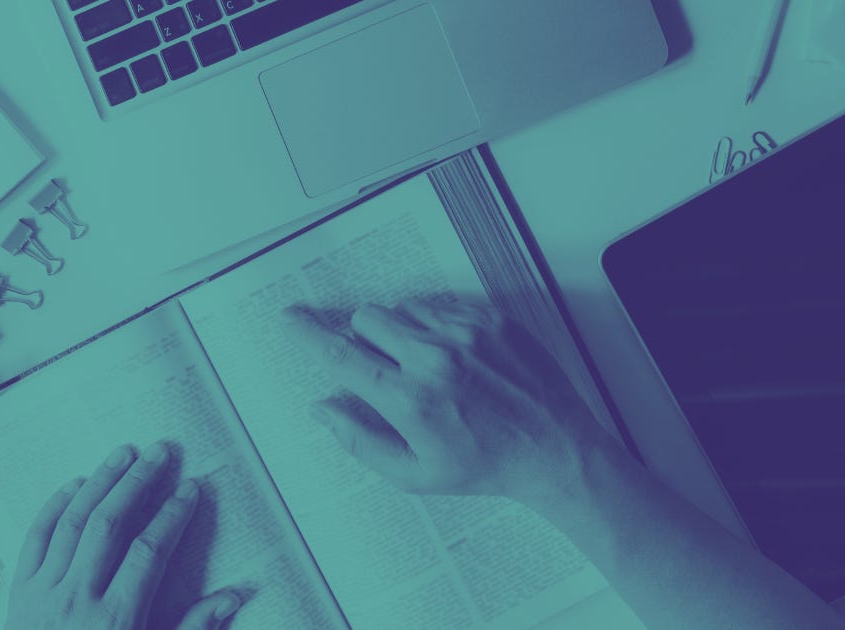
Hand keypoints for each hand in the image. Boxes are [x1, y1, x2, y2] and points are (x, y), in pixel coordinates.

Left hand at [5, 442, 241, 629]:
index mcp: (116, 621)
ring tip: (123, 454)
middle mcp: (77, 600)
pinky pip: (35, 538)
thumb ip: (192, 629)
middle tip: (160, 451)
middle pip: (110, 524)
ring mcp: (44, 594)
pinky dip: (54, 507)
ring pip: (73, 522)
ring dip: (100, 482)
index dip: (172, 516)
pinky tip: (74, 485)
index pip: (149, 552)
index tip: (190, 489)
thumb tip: (233, 596)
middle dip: (138, 482)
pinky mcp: (20, 593)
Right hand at [281, 300, 611, 505]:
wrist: (554, 447)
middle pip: (365, 320)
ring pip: (400, 308)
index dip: (308, 334)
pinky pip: (437, 304)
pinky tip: (453, 357)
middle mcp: (434, 360)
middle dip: (363, 340)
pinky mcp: (489, 319)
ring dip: (398, 331)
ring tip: (425, 365)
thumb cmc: (485, 465)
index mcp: (410, 400)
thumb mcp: (415, 473)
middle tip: (385, 369)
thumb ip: (360, 440)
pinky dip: (433, 325)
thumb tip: (323, 408)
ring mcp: (464, 334)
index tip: (290, 318)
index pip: (341, 356)